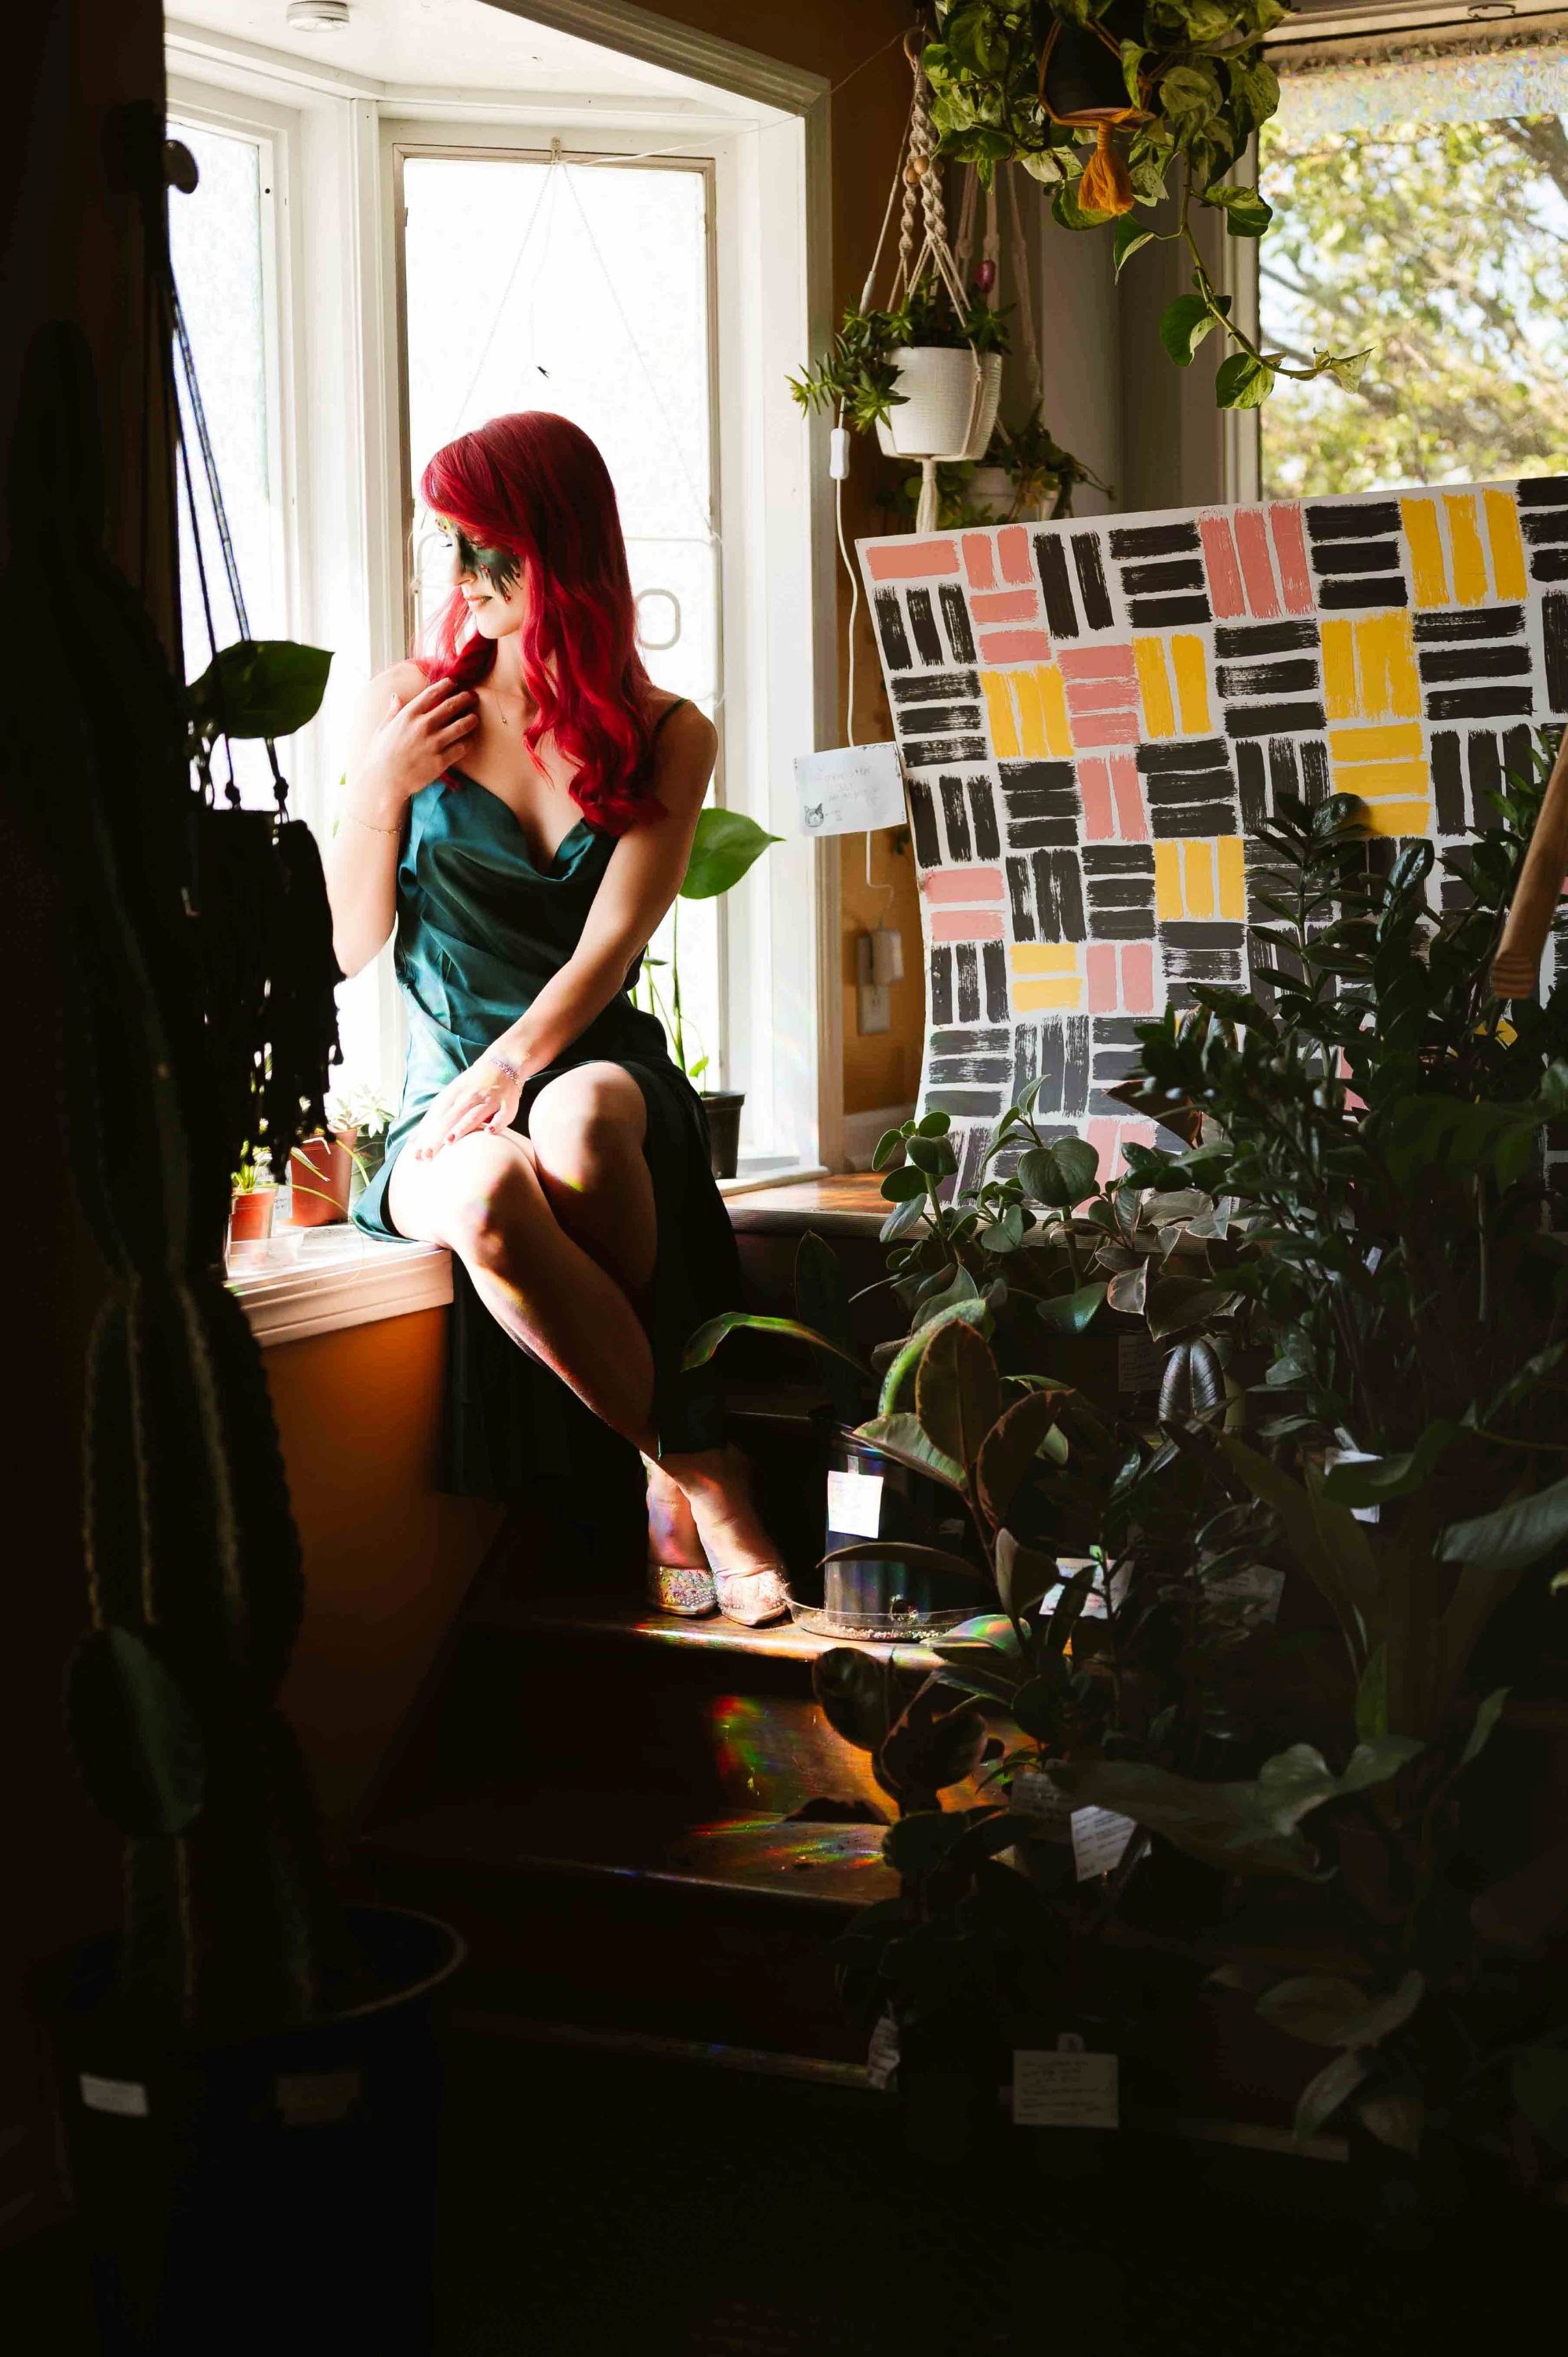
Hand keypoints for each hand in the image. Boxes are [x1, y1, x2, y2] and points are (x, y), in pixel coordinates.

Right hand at [352, 679, 478, 814]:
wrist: (384, 781)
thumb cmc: (380, 755)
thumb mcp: (383, 728)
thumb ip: (393, 711)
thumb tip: (396, 696)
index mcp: (408, 715)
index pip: (432, 693)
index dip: (446, 685)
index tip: (454, 683)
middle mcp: (423, 726)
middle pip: (451, 706)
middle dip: (465, 698)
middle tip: (472, 696)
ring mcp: (433, 743)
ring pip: (461, 726)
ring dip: (471, 720)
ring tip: (474, 718)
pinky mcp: (441, 761)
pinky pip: (462, 748)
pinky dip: (467, 743)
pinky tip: (468, 741)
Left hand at [408, 1054, 524, 1161]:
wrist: (504, 1061)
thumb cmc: (473, 1084)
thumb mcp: (453, 1093)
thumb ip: (436, 1116)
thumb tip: (414, 1141)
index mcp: (453, 1094)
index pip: (436, 1116)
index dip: (425, 1135)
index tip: (416, 1154)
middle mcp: (469, 1096)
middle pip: (450, 1119)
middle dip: (437, 1137)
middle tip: (426, 1155)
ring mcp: (489, 1100)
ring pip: (474, 1115)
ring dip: (461, 1128)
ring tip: (449, 1141)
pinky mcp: (507, 1104)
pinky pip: (503, 1115)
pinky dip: (497, 1123)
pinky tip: (490, 1132)